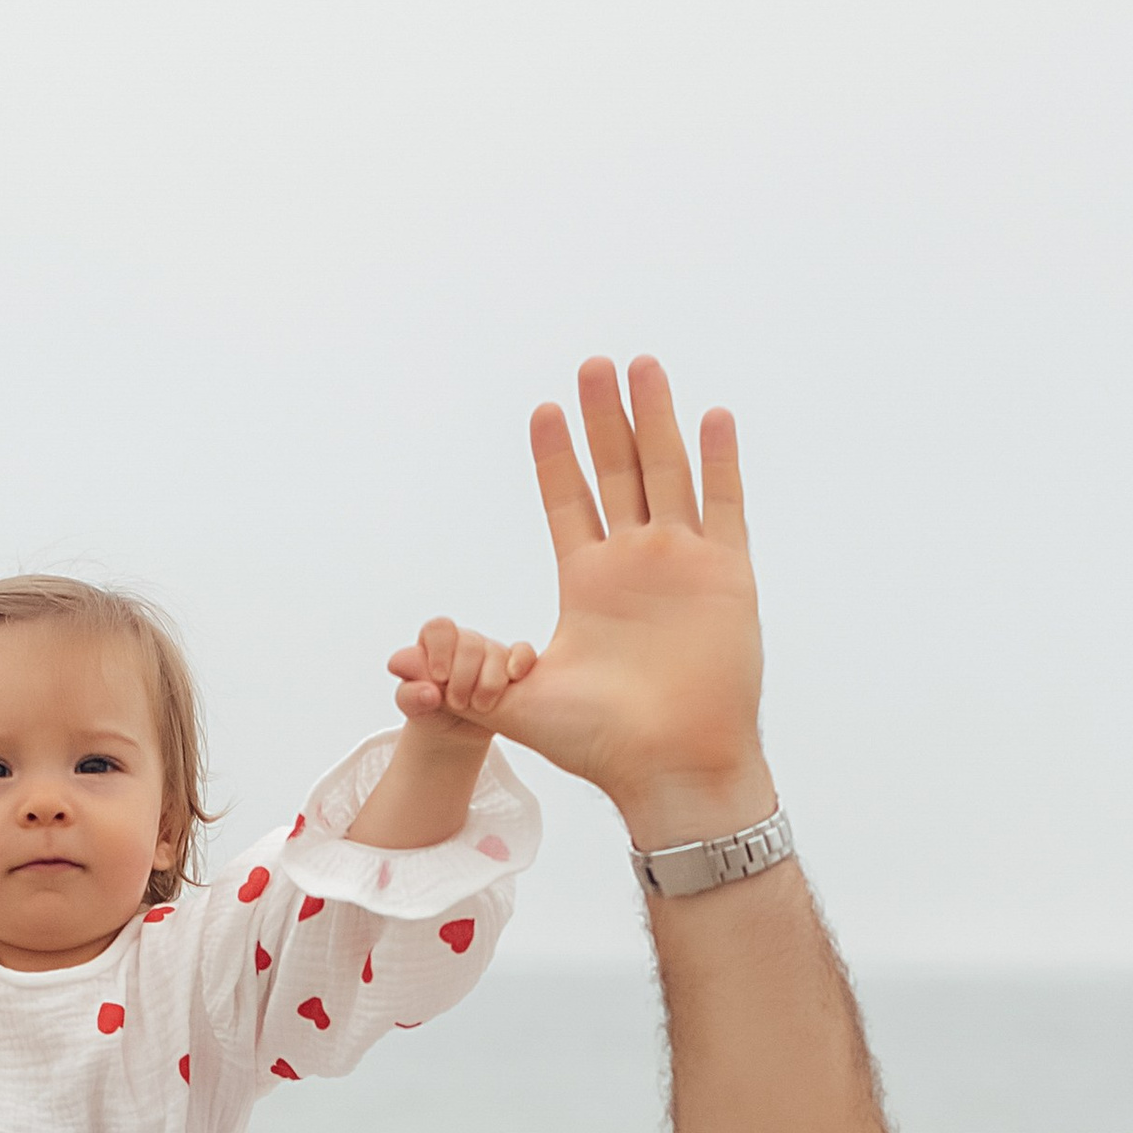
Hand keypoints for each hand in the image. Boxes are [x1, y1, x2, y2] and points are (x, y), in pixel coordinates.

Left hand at [387, 618, 537, 740]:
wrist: (451, 731)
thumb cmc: (428, 710)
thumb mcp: (412, 706)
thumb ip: (410, 696)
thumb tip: (429, 693)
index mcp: (435, 642)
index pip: (439, 628)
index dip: (440, 650)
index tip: (439, 677)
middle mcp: (464, 642)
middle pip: (470, 643)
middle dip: (464, 676)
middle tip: (457, 702)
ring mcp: (489, 652)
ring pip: (496, 652)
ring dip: (489, 683)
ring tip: (479, 707)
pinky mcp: (511, 666)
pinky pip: (523, 652)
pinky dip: (521, 662)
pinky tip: (513, 677)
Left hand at [480, 358, 771, 849]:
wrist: (670, 768)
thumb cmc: (602, 745)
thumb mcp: (520, 704)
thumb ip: (469, 680)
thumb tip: (406, 672)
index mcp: (587, 585)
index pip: (569, 503)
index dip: (556, 457)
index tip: (543, 410)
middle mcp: (635, 565)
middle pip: (618, 471)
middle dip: (604, 417)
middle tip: (592, 364)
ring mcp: (683, 566)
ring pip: (668, 473)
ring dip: (656, 419)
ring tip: (643, 366)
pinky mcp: (726, 576)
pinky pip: (724, 505)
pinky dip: (720, 461)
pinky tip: (712, 417)